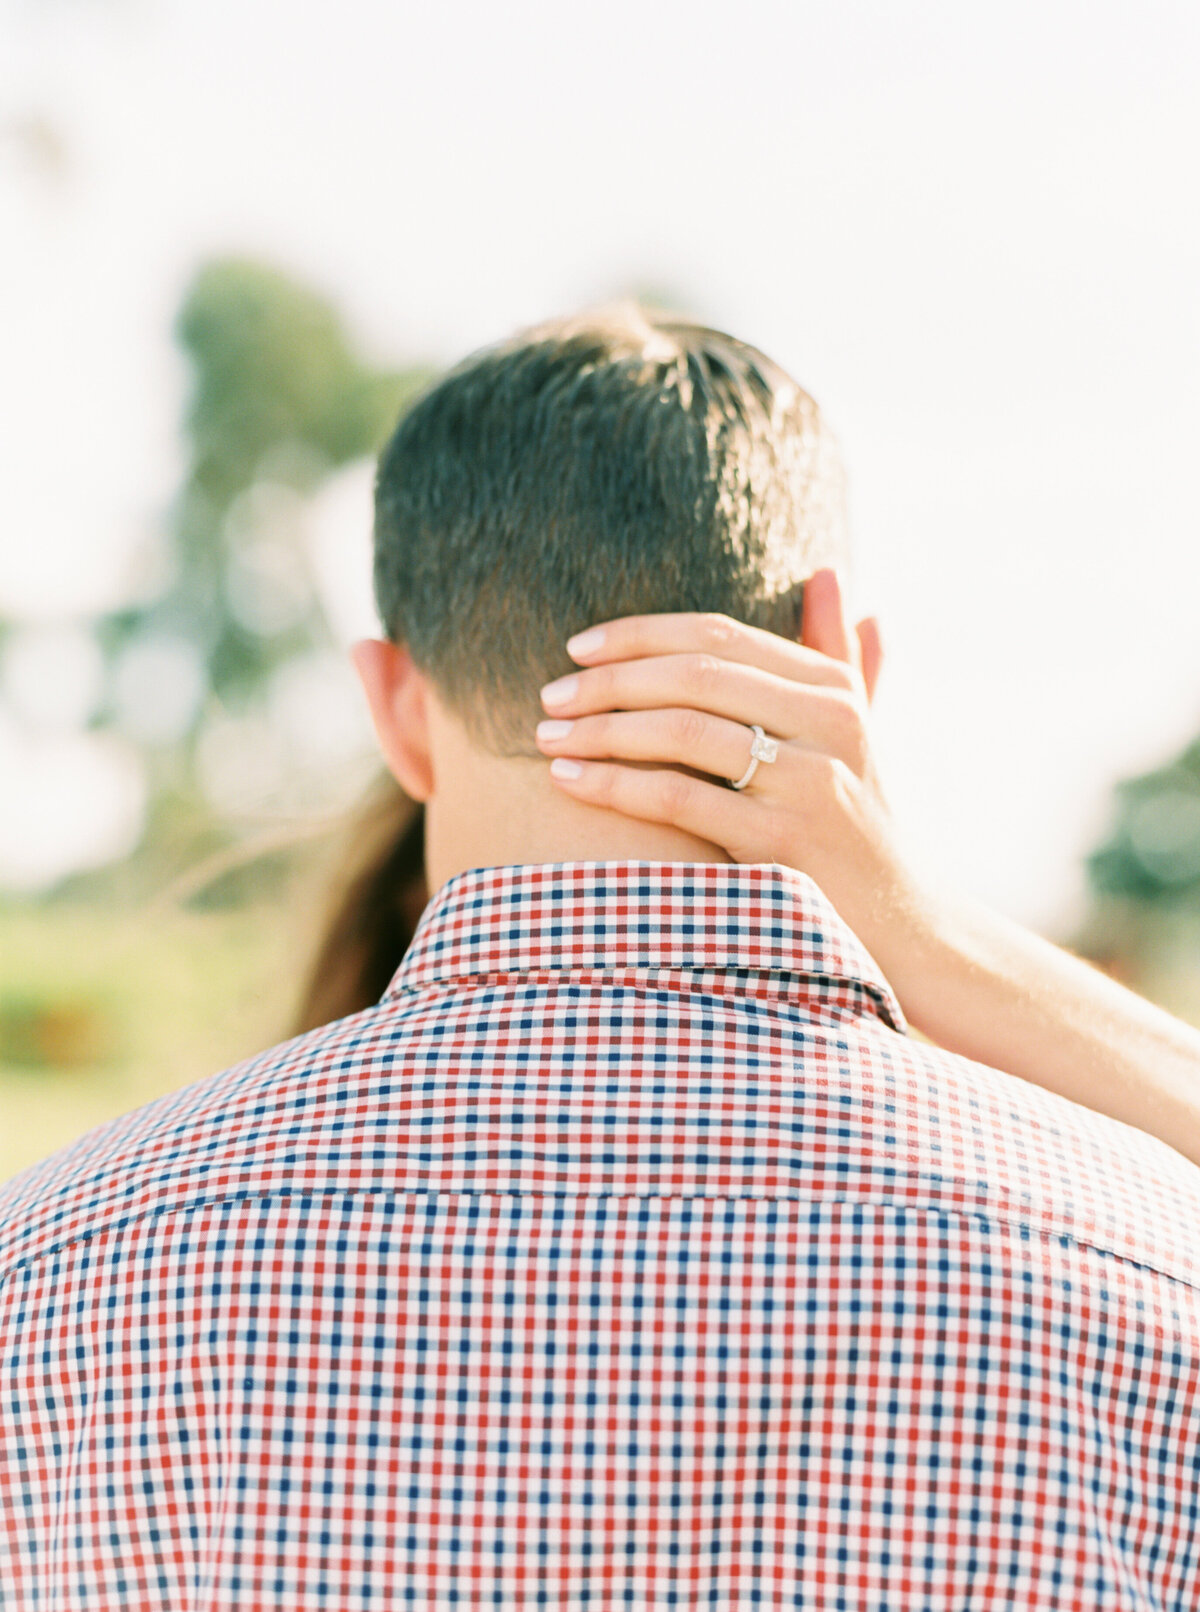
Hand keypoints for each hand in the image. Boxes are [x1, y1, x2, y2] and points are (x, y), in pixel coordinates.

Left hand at [534, 569, 935, 997]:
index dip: (641, 634)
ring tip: (547, 735)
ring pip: (683, 730)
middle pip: (696, 674)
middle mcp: (828, 722)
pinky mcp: (784, 842)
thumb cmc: (856, 822)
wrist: (900, 925)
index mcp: (834, 687)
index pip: (720, 634)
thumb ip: (839, 651)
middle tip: (549, 695)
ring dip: (602, 728)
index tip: (577, 648)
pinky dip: (614, 783)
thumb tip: (826, 571)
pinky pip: (679, 797)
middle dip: (610, 680)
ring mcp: (809, 782)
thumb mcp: (856, 730)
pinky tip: (568, 778)